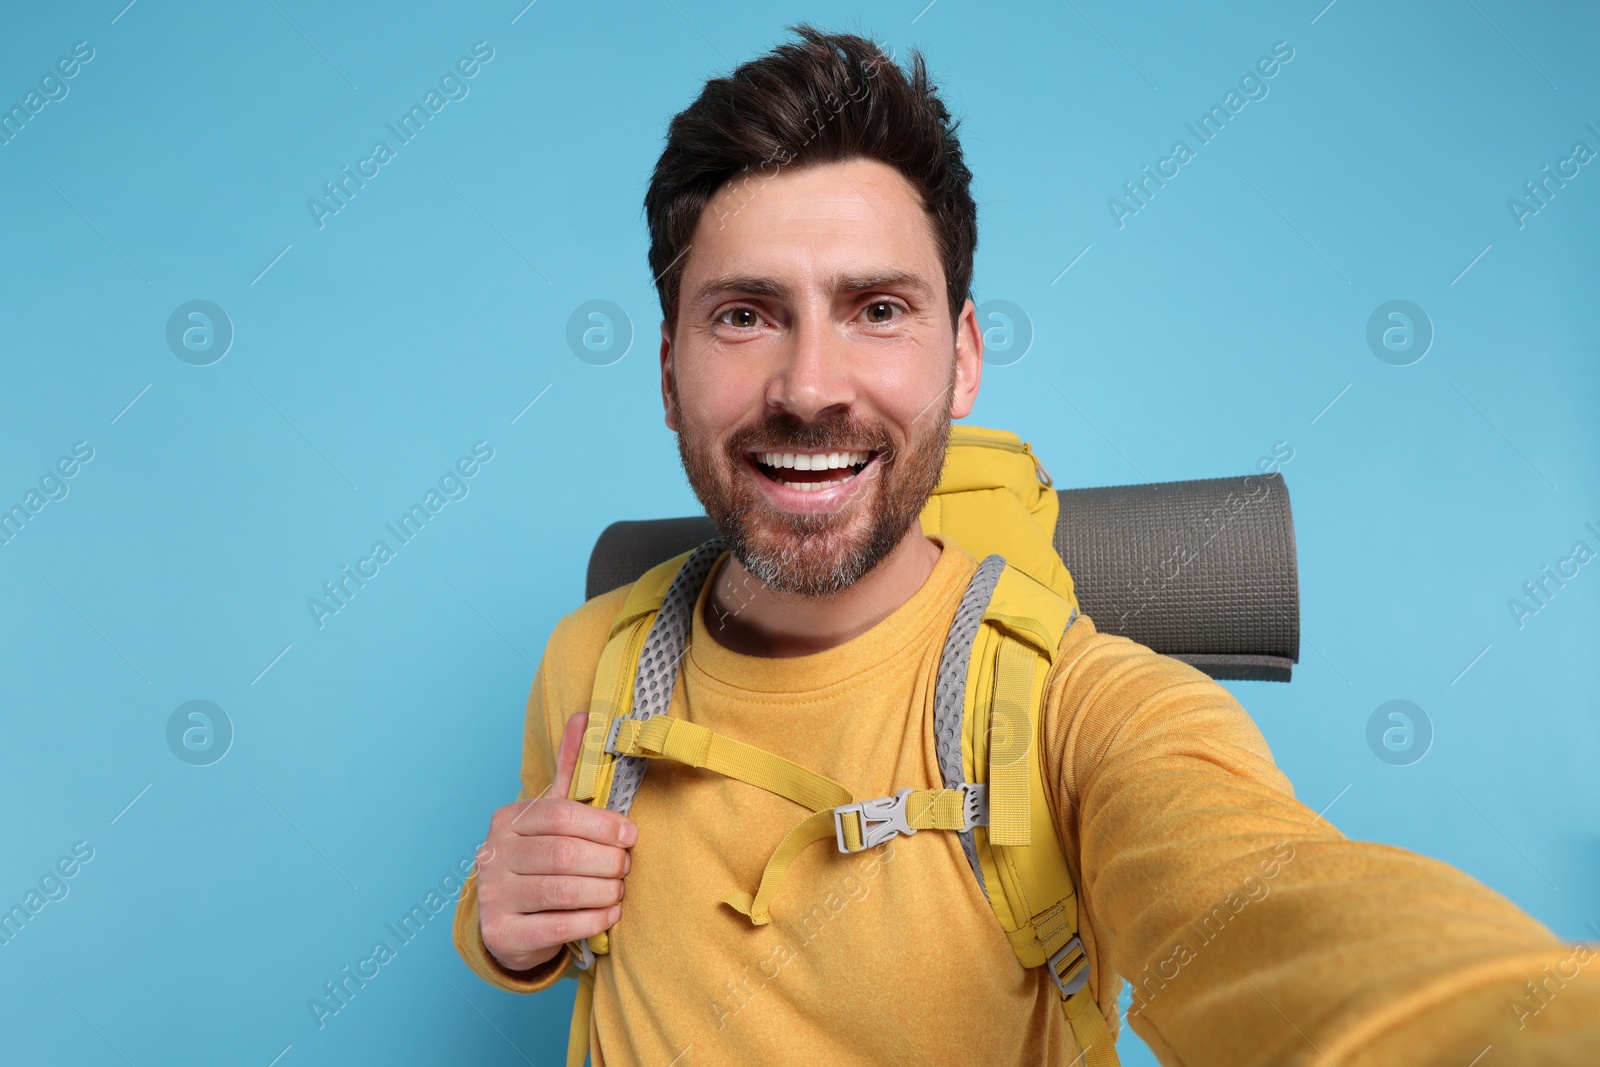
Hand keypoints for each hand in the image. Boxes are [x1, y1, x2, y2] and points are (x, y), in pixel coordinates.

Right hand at [477, 711, 636, 972]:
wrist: (506, 921)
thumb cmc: (537, 859)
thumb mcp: (550, 814)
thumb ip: (567, 768)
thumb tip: (583, 716)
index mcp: (508, 820)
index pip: (562, 815)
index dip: (603, 825)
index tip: (631, 835)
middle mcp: (493, 855)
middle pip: (564, 853)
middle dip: (607, 861)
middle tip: (626, 866)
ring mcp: (493, 896)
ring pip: (563, 890)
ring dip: (604, 891)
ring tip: (619, 890)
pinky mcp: (502, 933)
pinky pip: (558, 926)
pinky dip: (592, 921)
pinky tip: (609, 916)